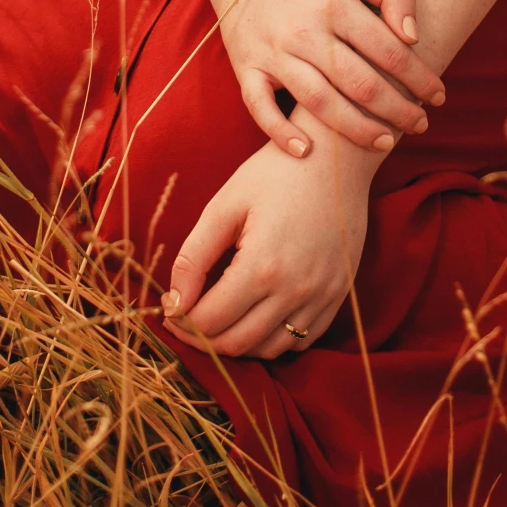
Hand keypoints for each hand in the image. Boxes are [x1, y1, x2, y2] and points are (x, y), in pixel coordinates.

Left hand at [162, 137, 372, 359]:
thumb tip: (173, 303)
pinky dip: (272, 340)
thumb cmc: (276, 173)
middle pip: (236, 343)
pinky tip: (255, 318)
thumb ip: (193, 257)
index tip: (169, 311)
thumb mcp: (225, 206)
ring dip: (237, 344)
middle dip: (202, 340)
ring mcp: (321, 296)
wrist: (336, 157)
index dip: (181, 323)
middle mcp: (295, 290)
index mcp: (262, 267)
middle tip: (185, 321)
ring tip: (218, 320)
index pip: (210, 321)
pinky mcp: (338, 295)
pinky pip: (301, 340)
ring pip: (268, 349)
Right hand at [199, 0, 444, 157]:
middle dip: (397, 109)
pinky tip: (307, 152)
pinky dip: (280, 133)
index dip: (418, 77)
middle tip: (420, 124)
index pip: (387, 49)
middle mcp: (303, 31)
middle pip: (358, 82)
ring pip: (318, 101)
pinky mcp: (247, 69)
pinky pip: (259, 107)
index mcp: (333, 3)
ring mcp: (273, 52)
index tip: (438, 96)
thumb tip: (414, 36)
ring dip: (355, 128)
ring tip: (386, 142)